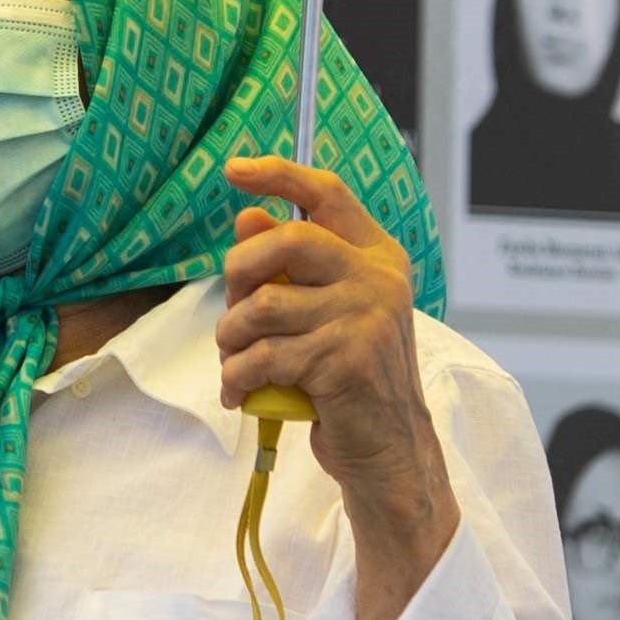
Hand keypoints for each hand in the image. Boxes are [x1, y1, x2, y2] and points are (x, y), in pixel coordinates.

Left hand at [220, 160, 458, 619]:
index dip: (278, 175)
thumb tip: (246, 216)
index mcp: (377, 257)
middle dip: (239, 272)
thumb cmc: (350, 377)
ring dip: (231, 338)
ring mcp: (366, 318)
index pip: (328, 194)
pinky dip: (237, 376)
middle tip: (231, 311)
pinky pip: (264, 355)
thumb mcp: (324, 313)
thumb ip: (290, 267)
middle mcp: (379, 279)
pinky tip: (238, 391)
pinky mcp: (347, 361)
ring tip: (234, 360)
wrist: (388, 449)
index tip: (234, 170)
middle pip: (287, 241)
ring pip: (263, 306)